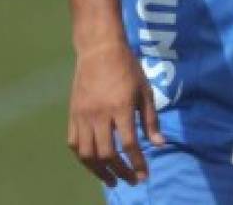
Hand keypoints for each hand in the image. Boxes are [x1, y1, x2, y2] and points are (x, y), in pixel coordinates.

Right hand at [67, 41, 164, 187]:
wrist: (99, 51)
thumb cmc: (128, 69)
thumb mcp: (145, 91)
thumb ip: (150, 119)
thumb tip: (160, 144)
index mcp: (121, 108)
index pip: (129, 145)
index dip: (137, 163)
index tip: (144, 175)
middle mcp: (99, 115)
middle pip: (107, 154)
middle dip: (120, 172)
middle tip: (130, 181)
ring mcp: (83, 116)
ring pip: (87, 154)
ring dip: (99, 171)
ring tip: (111, 180)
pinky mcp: (72, 115)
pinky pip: (74, 143)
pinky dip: (83, 157)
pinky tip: (93, 163)